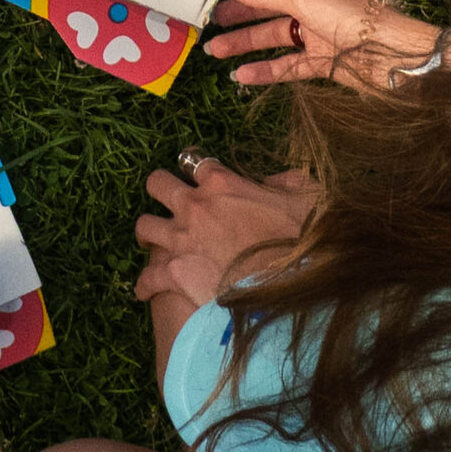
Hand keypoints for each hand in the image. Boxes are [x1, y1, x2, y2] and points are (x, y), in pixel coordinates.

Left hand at [134, 161, 315, 311]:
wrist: (288, 288)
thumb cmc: (302, 241)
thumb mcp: (306, 197)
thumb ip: (287, 181)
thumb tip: (273, 181)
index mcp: (222, 183)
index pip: (196, 161)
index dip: (195, 167)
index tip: (196, 175)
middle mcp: (194, 206)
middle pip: (157, 184)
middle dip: (160, 189)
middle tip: (168, 202)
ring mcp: (181, 239)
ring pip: (144, 225)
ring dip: (147, 233)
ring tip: (150, 241)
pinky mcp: (175, 273)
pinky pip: (147, 277)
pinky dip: (144, 284)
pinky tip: (144, 290)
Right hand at [207, 0, 438, 91]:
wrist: (390, 55)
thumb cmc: (352, 16)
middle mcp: (312, 3)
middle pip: (269, 3)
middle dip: (240, 10)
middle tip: (213, 19)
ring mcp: (316, 33)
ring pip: (273, 36)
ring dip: (244, 42)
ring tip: (214, 50)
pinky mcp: (321, 61)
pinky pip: (286, 65)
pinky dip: (264, 70)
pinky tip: (242, 76)